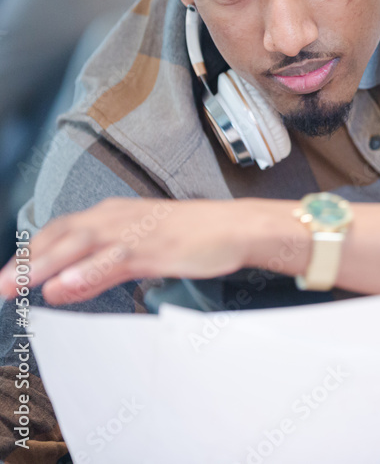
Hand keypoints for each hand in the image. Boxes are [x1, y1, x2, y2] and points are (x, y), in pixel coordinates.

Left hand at [0, 198, 308, 304]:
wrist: (236, 226)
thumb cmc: (193, 236)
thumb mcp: (140, 249)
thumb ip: (99, 268)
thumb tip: (61, 287)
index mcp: (114, 213)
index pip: (60, 230)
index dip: (30, 252)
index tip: (8, 275)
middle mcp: (118, 217)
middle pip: (61, 237)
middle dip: (25, 262)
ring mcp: (135, 231)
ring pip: (79, 247)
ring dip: (43, 267)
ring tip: (14, 287)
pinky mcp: (153, 248)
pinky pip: (112, 262)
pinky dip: (85, 274)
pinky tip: (63, 288)